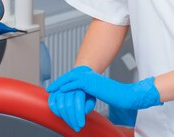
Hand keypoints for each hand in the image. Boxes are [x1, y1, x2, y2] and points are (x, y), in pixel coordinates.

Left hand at [47, 65, 161, 110]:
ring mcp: (90, 78)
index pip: (74, 77)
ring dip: (60, 84)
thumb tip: (85, 96)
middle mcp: (90, 75)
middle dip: (59, 82)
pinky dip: (67, 86)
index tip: (57, 87)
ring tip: (52, 89)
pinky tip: (61, 90)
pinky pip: (76, 84)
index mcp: (91, 77)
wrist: (123, 94)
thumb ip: (91, 92)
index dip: (64, 81)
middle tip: (50, 87)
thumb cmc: (115, 95)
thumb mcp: (100, 92)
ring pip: (70, 78)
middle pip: (70, 76)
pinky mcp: (91, 83)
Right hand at [48, 88, 95, 131]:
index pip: (78, 102)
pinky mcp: (54, 93)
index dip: (79, 115)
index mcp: (79, 87)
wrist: (78, 88)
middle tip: (76, 127)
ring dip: (66, 118)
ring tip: (71, 124)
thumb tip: (84, 111)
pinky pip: (52, 104)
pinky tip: (63, 117)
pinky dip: (57, 113)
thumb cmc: (86, 94)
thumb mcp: (91, 98)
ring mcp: (60, 89)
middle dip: (72, 119)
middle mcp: (69, 86)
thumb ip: (89, 104)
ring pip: (60, 106)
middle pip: (68, 105)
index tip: (81, 124)